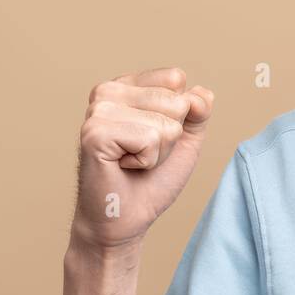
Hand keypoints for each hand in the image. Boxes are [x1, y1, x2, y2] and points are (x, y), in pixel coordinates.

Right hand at [70, 67, 214, 252]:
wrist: (127, 215)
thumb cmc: (153, 176)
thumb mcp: (186, 137)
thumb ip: (199, 108)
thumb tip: (197, 94)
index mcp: (127, 84)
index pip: (176, 79)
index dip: (179, 116)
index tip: (154, 136)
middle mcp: (108, 91)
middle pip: (176, 102)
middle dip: (169, 137)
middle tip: (142, 154)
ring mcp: (97, 110)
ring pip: (166, 123)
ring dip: (158, 152)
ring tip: (132, 161)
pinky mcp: (94, 133)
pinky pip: (150, 139)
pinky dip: (147, 161)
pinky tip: (123, 166)